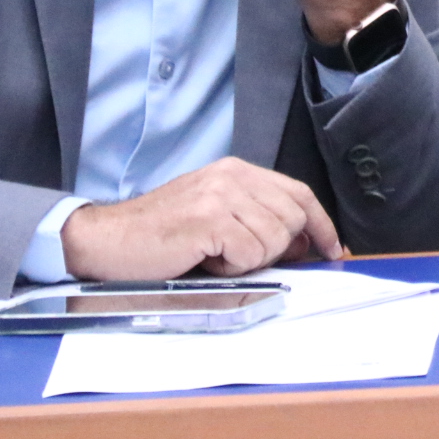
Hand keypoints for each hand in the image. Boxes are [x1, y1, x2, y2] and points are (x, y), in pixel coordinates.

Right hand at [60, 156, 342, 279]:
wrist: (107, 240)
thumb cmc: (160, 235)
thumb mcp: (215, 216)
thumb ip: (257, 219)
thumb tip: (302, 243)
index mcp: (237, 171)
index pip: (299, 192)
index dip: (321, 223)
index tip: (332, 248)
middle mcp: (232, 176)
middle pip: (293, 216)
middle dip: (279, 248)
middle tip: (240, 258)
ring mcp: (221, 195)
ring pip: (275, 238)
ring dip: (250, 260)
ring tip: (215, 256)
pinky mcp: (209, 220)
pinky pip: (250, 254)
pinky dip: (233, 268)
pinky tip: (205, 261)